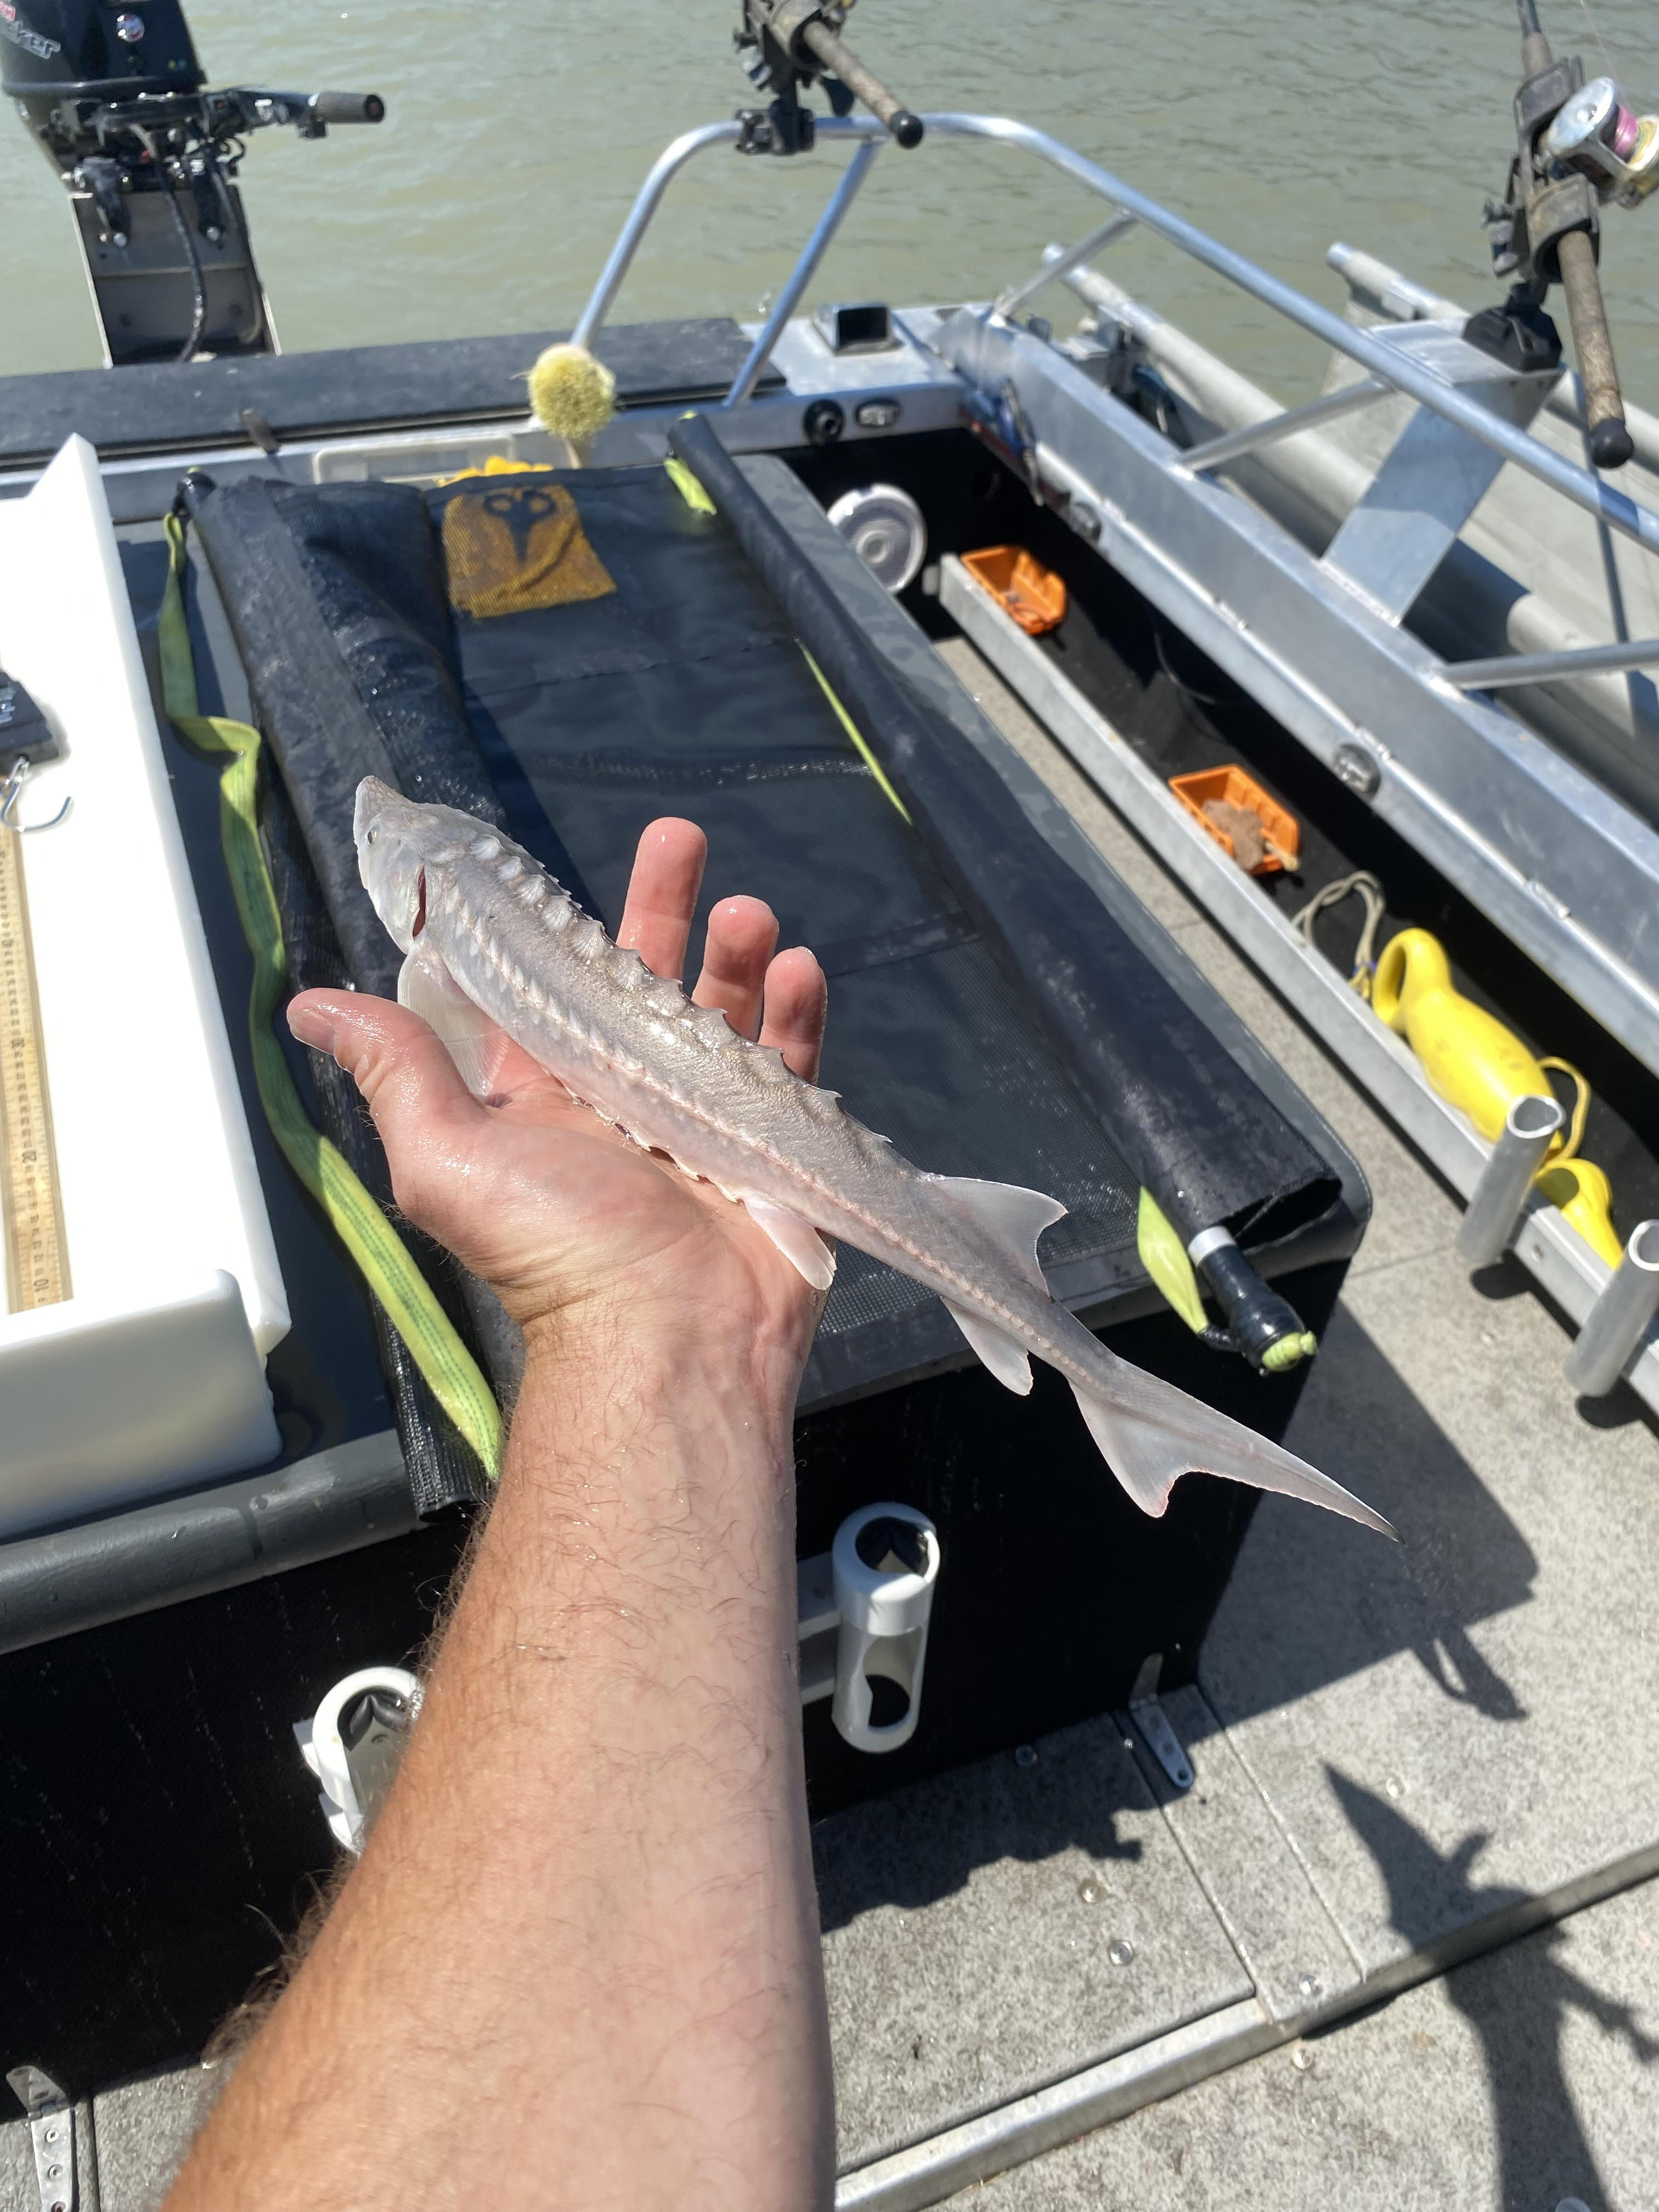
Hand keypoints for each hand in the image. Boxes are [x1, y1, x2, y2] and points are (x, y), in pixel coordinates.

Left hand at [286, 818, 829, 1378]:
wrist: (668, 1339)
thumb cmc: (555, 1250)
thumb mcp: (445, 1156)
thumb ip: (393, 1070)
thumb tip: (308, 1005)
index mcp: (542, 1095)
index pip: (543, 990)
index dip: (549, 927)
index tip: (556, 867)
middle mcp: (619, 1099)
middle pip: (641, 980)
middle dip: (661, 907)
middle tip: (678, 838)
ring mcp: (699, 1118)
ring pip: (720, 1012)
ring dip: (735, 954)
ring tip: (746, 912)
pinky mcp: (767, 1143)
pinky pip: (787, 1067)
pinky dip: (797, 1015)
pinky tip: (801, 970)